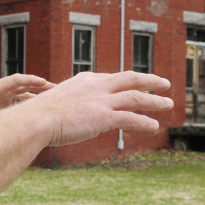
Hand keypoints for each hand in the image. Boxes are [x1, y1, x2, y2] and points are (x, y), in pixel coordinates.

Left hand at [0, 73, 53, 129]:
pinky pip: (19, 103)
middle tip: (57, 90)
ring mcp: (1, 97)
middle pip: (24, 85)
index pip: (17, 80)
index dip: (31, 81)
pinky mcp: (0, 105)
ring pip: (23, 94)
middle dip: (40, 87)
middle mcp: (0, 91)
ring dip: (37, 97)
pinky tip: (39, 113)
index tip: (45, 83)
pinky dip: (29, 105)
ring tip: (53, 102)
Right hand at [28, 71, 172, 145]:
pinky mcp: (103, 117)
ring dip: (155, 101)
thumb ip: (71, 106)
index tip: (136, 84)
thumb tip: (73, 116)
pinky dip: (144, 122)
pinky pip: (130, 118)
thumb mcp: (57, 103)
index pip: (112, 78)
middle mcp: (96, 86)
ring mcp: (100, 101)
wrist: (35, 120)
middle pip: (130, 79)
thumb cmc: (39, 116)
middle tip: (164, 83)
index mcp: (85, 80)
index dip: (126, 82)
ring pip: (135, 97)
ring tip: (168, 104)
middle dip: (150, 81)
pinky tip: (154, 126)